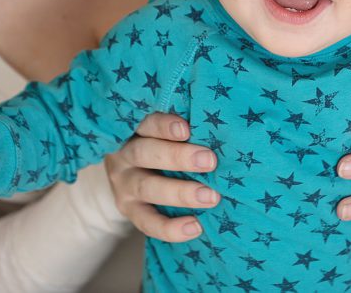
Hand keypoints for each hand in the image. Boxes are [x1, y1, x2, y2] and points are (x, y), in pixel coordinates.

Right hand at [104, 112, 220, 241]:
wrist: (129, 178)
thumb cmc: (159, 147)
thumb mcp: (160, 135)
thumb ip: (184, 132)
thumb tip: (226, 131)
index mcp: (134, 130)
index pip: (146, 123)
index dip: (164, 125)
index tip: (187, 129)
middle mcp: (124, 156)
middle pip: (145, 153)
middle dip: (177, 157)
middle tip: (209, 161)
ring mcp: (124, 185)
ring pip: (147, 188)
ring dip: (180, 193)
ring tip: (210, 197)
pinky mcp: (128, 211)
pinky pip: (147, 222)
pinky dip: (170, 228)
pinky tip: (196, 227)